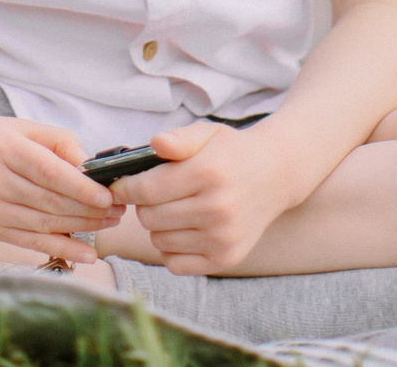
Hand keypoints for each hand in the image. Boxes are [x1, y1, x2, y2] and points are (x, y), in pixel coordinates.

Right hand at [0, 114, 122, 264]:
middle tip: (119, 210)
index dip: (83, 188)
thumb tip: (88, 165)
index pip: (51, 173)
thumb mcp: (17, 125)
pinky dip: (59, 249)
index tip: (110, 195)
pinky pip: (28, 242)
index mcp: (3, 147)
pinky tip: (84, 253)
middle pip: (50, 202)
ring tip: (108, 225)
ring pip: (42, 224)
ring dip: (80, 228)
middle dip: (89, 209)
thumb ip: (55, 141)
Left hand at [113, 122, 300, 273]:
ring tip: (173, 209)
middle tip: (153, 194)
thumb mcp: (207, 134)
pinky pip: (176, 264)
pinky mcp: (226, 259)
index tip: (121, 185)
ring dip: (158, 226)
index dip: (125, 188)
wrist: (275, 175)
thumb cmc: (231, 153)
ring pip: (159, 240)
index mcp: (208, 173)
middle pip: (149, 217)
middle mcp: (217, 208)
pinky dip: (171, 249)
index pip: (146, 190)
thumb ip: (179, 138)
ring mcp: (222, 237)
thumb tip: (155, 144)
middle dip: (143, 205)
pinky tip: (183, 230)